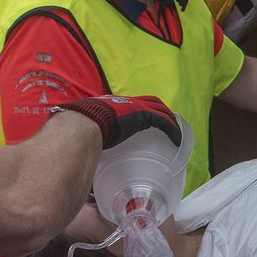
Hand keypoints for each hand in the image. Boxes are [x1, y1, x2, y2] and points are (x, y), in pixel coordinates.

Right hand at [56, 95, 180, 148]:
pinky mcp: (144, 115)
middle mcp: (127, 101)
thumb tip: (81, 155)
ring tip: (177, 133)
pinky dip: (172, 129)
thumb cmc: (79, 129)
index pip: (133, 102)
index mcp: (113, 103)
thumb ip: (88, 136)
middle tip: (168, 123)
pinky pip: (164, 121)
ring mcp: (136, 106)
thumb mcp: (85, 129)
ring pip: (161, 110)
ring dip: (170, 120)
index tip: (147, 117)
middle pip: (152, 102)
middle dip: (161, 110)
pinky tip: (177, 139)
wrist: (83, 124)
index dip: (143, 108)